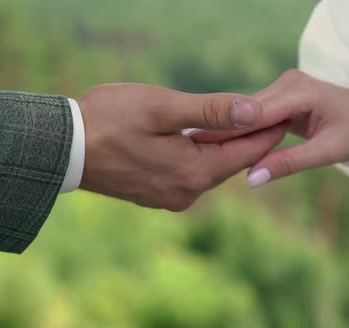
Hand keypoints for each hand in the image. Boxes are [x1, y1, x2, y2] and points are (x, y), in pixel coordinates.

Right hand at [77, 83, 288, 210]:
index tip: (284, 113)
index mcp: (193, 173)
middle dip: (248, 139)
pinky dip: (201, 155)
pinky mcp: (155, 194)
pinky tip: (203, 138)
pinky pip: (190, 173)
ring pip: (209, 168)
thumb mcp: (162, 108)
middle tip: (268, 115)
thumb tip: (253, 112)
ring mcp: (170, 197)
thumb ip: (210, 111)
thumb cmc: (109, 120)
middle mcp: (186, 192)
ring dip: (223, 146)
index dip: (267, 131)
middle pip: (229, 163)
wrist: (64, 149)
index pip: (245, 153)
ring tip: (240, 122)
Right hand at [191, 69, 348, 186]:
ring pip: (249, 114)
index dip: (226, 130)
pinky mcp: (283, 98)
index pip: (255, 113)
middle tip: (193, 153)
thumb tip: (251, 180)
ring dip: (231, 133)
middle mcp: (289, 82)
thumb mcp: (328, 152)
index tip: (198, 146)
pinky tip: (223, 146)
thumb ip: (289, 164)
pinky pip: (258, 117)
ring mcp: (285, 88)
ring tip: (201, 151)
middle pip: (247, 112)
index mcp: (301, 90)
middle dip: (224, 133)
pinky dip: (244, 132)